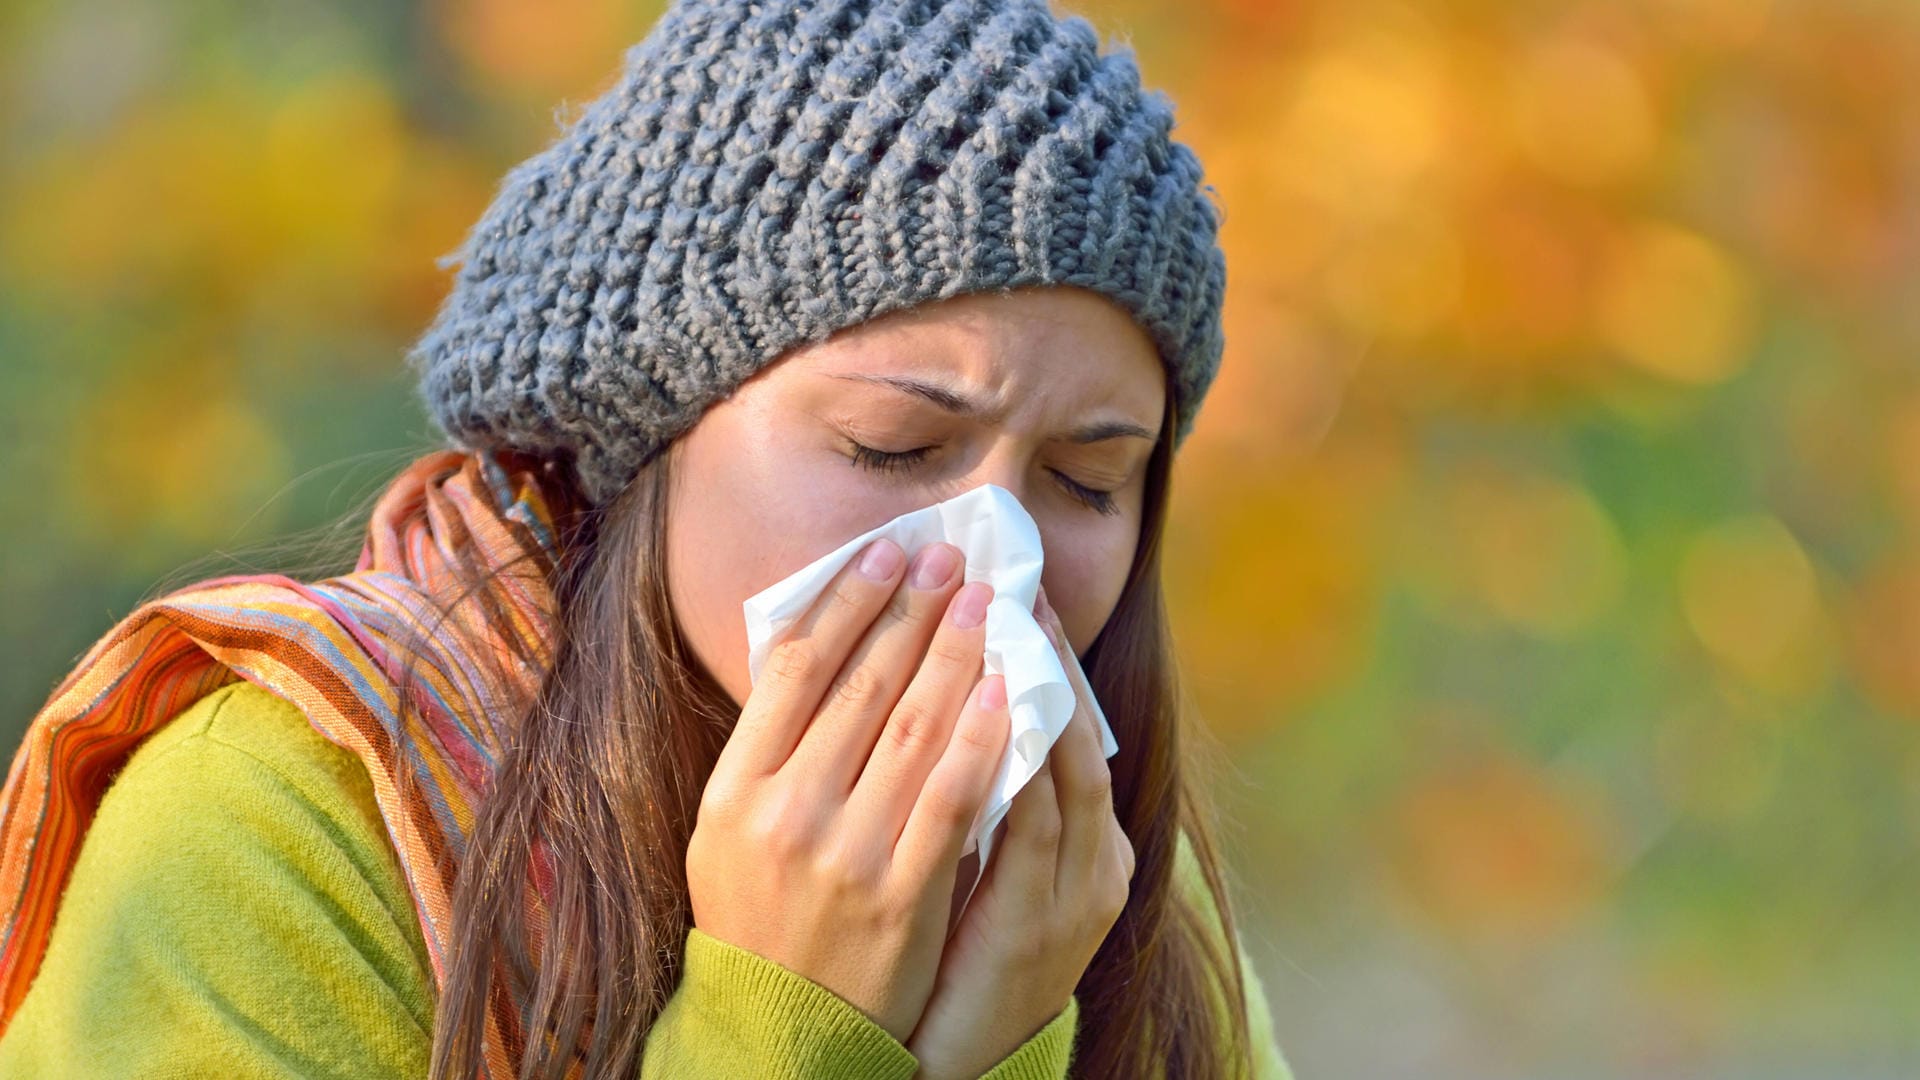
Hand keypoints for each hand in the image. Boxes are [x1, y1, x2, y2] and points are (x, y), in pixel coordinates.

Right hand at [687, 538, 1011, 1041]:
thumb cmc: (761, 921)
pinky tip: (1009, 690)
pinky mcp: (902, 894)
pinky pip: (951, 797)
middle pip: (859, 685)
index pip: (795, 670)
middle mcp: (783, 813)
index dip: (847, 602)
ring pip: (911, 728)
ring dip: (955, 655)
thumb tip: (818, 652)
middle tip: (952, 558)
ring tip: (986, 603)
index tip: (887, 553)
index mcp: (733, 791)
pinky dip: (982, 738)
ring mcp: (843, 854)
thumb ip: (767, 754)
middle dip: (912, 610)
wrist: (784, 1033)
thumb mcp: (727, 835)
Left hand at [905, 584, 1135, 1079]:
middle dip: (1038, 654)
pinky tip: (992, 709)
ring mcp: (1079, 892)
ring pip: (1063, 767)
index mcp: (1090, 843)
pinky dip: (1016, 759)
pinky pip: (1030, 824)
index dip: (1046, 658)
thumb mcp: (987, 866)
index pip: (1072, 728)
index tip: (1015, 592)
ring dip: (1027, 689)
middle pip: (1077, 732)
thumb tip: (951, 704)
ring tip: (993, 619)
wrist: (965, 1058)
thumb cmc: (963, 955)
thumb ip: (982, 795)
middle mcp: (1098, 860)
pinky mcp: (1042, 924)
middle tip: (1004, 579)